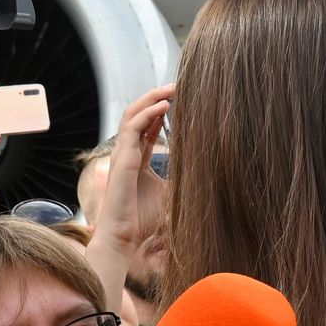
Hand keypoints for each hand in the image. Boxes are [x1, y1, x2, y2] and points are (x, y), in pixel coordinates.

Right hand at [94, 86, 173, 251]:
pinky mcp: (122, 160)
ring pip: (132, 114)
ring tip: (172, 89)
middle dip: (157, 97)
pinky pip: (131, 127)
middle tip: (179, 86)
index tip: (181, 97)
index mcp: (136, 157)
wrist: (125, 239)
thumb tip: (203, 171)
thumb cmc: (143, 220)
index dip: (161, 108)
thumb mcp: (169, 193)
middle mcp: (127, 151)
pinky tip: (164, 106)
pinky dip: (147, 113)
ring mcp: (122, 154)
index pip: (146, 124)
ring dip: (152, 99)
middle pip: (138, 113)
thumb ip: (179, 177)